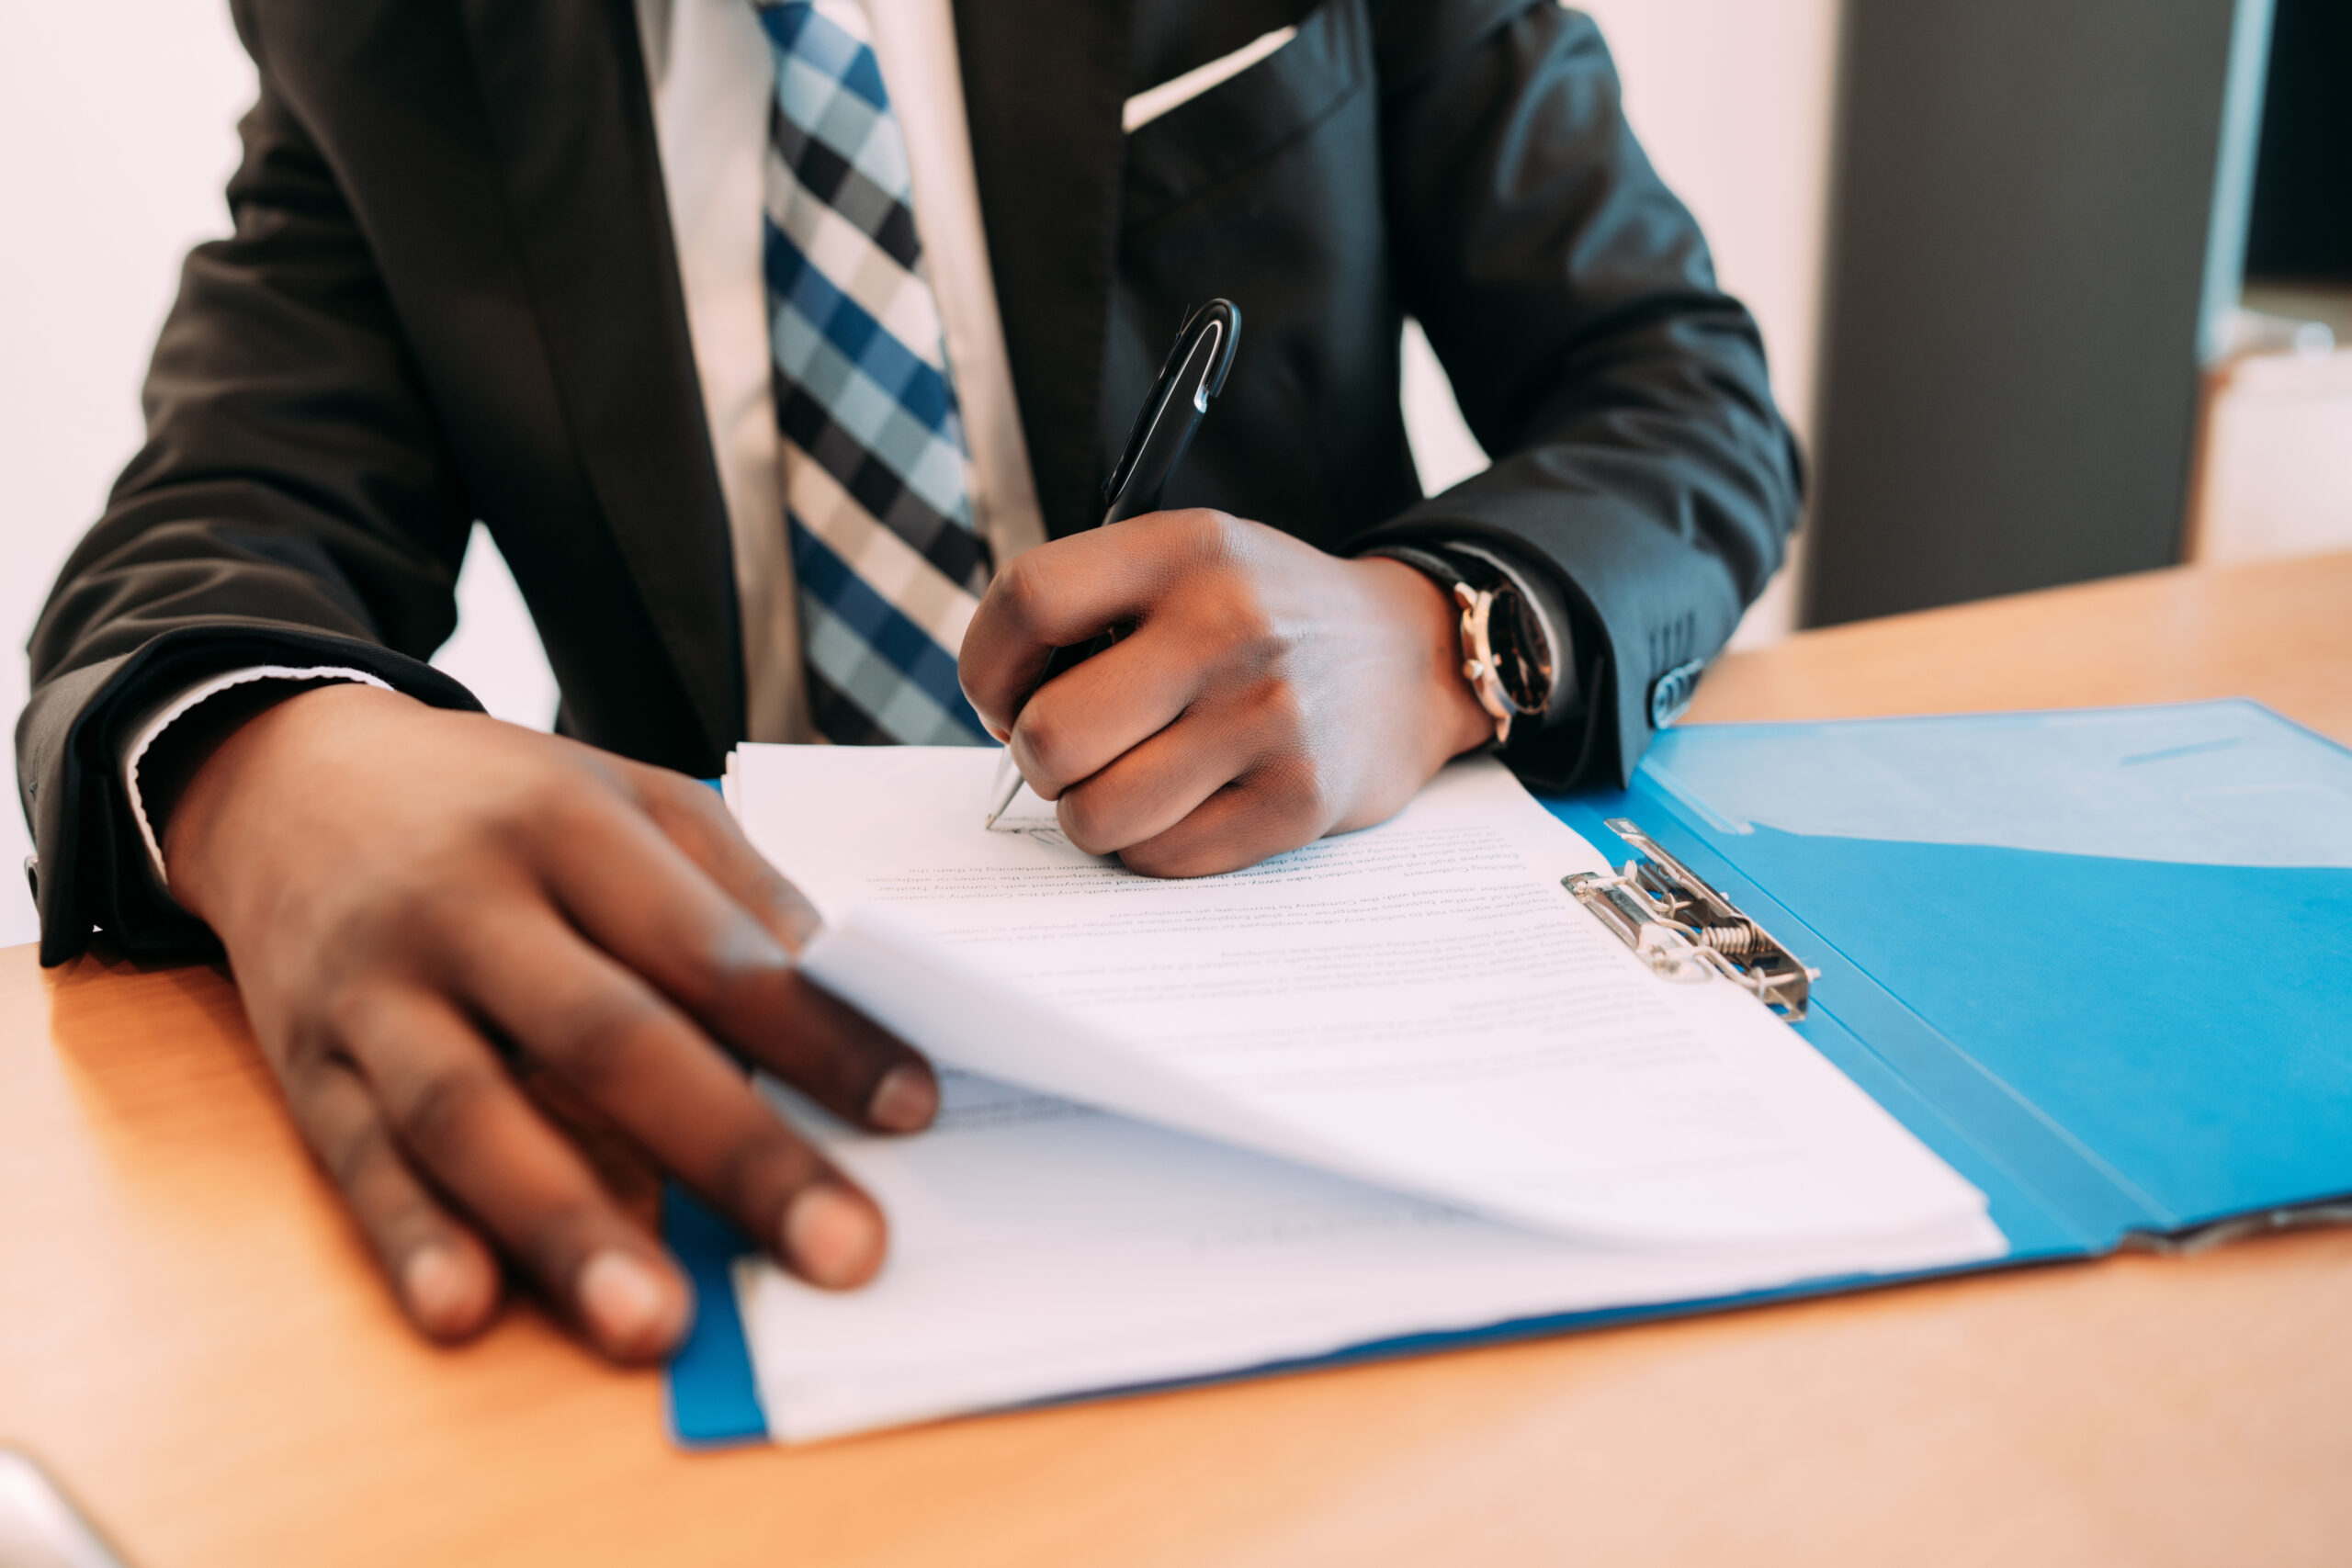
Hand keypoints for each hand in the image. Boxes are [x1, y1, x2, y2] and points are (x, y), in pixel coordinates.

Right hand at [162, 684, 936, 1360]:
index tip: (911, 1110)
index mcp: (569, 825)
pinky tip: (467, 1308)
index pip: (710, 946)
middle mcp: (467, 905)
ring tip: (658, 1325)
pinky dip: (409, 1239)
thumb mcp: (625, 796)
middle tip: (842, 1250)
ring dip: (566, 1227)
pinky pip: (356, 1161)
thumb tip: (846, 991)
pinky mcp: (306, 1063)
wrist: (283, 776)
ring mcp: (377, 989)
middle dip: (734, 1153)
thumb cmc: (496, 803)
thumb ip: (734, 890)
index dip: (814, 1033)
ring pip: (470, 1115)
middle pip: (609, 1038)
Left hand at [959, 510, 1492, 876]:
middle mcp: (1229, 626)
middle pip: (1051, 734)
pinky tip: (1187, 801)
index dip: (986, 667)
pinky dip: (1153, 844)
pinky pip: (1162, 857)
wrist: (1409, 659)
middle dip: (1037, 758)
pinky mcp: (1298, 799)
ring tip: (1128, 779)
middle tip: (1070, 751)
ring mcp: (1269, 718)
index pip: (1030, 601)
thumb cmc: (1262, 618)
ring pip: (1096, 815)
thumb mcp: (1189, 562)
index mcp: (1184, 549)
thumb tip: (998, 707)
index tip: (1000, 697)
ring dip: (1091, 813)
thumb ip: (1092, 607)